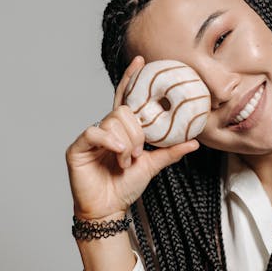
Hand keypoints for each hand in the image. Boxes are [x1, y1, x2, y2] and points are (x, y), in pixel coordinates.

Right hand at [64, 55, 200, 218]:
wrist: (109, 209)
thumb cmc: (125, 187)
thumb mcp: (152, 166)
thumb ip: (170, 151)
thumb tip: (194, 142)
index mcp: (122, 130)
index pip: (126, 98)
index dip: (131, 78)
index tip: (141, 61)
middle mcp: (106, 129)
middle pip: (123, 111)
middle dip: (136, 134)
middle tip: (137, 154)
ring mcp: (91, 137)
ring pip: (113, 122)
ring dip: (126, 145)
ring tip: (125, 162)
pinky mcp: (77, 148)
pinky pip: (94, 132)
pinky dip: (109, 141)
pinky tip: (117, 153)